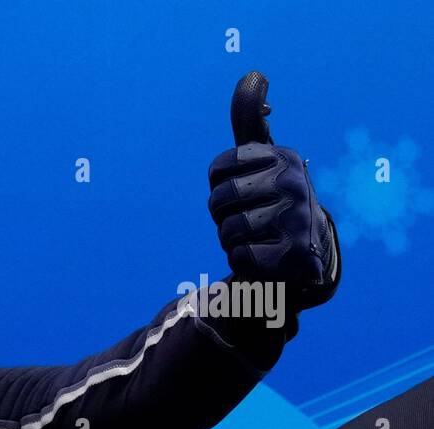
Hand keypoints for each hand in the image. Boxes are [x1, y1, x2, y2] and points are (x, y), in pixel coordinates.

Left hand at [208, 71, 339, 309]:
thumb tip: (255, 74)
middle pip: (220, 201)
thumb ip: (251, 119)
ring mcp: (298, 218)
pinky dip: (243, 260)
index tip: (239, 189)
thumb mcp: (263, 157)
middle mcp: (295, 182)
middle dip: (222, 215)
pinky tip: (263, 255)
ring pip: (228, 232)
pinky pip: (240, 257)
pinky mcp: (295, 255)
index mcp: (281, 156)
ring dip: (231, 240)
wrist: (305, 250)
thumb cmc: (271, 199)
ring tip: (255, 236)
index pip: (217, 169)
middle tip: (244, 217)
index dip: (218, 186)